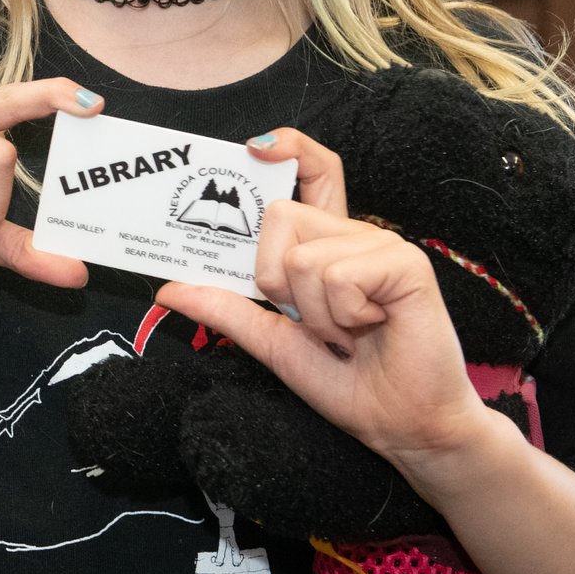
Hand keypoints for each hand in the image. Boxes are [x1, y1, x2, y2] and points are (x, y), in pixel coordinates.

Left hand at [151, 127, 492, 472]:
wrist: (401, 425)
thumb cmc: (347, 383)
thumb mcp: (272, 342)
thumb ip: (225, 308)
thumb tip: (168, 288)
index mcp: (327, 244)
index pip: (314, 171)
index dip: (289, 147)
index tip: (254, 148)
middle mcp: (354, 234)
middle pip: (278, 216)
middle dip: (276, 281)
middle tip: (314, 321)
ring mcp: (382, 245)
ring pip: (301, 256)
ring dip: (313, 313)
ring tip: (348, 333)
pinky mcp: (406, 263)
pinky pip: (337, 276)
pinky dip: (342, 316)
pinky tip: (372, 329)